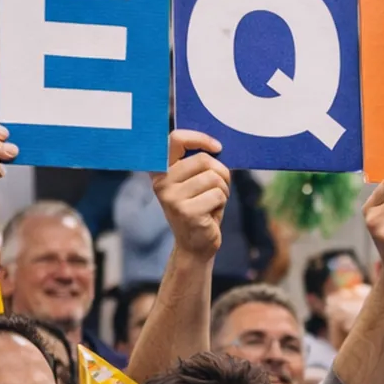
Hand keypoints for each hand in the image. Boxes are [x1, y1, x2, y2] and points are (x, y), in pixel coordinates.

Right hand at [152, 131, 231, 261]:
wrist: (195, 245)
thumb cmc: (199, 208)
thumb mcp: (194, 182)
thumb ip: (199, 163)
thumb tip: (217, 146)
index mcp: (161, 170)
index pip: (176, 139)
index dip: (200, 138)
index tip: (217, 147)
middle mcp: (161, 182)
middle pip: (204, 160)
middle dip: (221, 173)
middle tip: (219, 187)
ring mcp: (172, 198)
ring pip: (214, 178)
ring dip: (223, 190)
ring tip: (212, 203)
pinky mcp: (187, 212)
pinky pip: (218, 195)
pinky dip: (222, 203)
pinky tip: (211, 213)